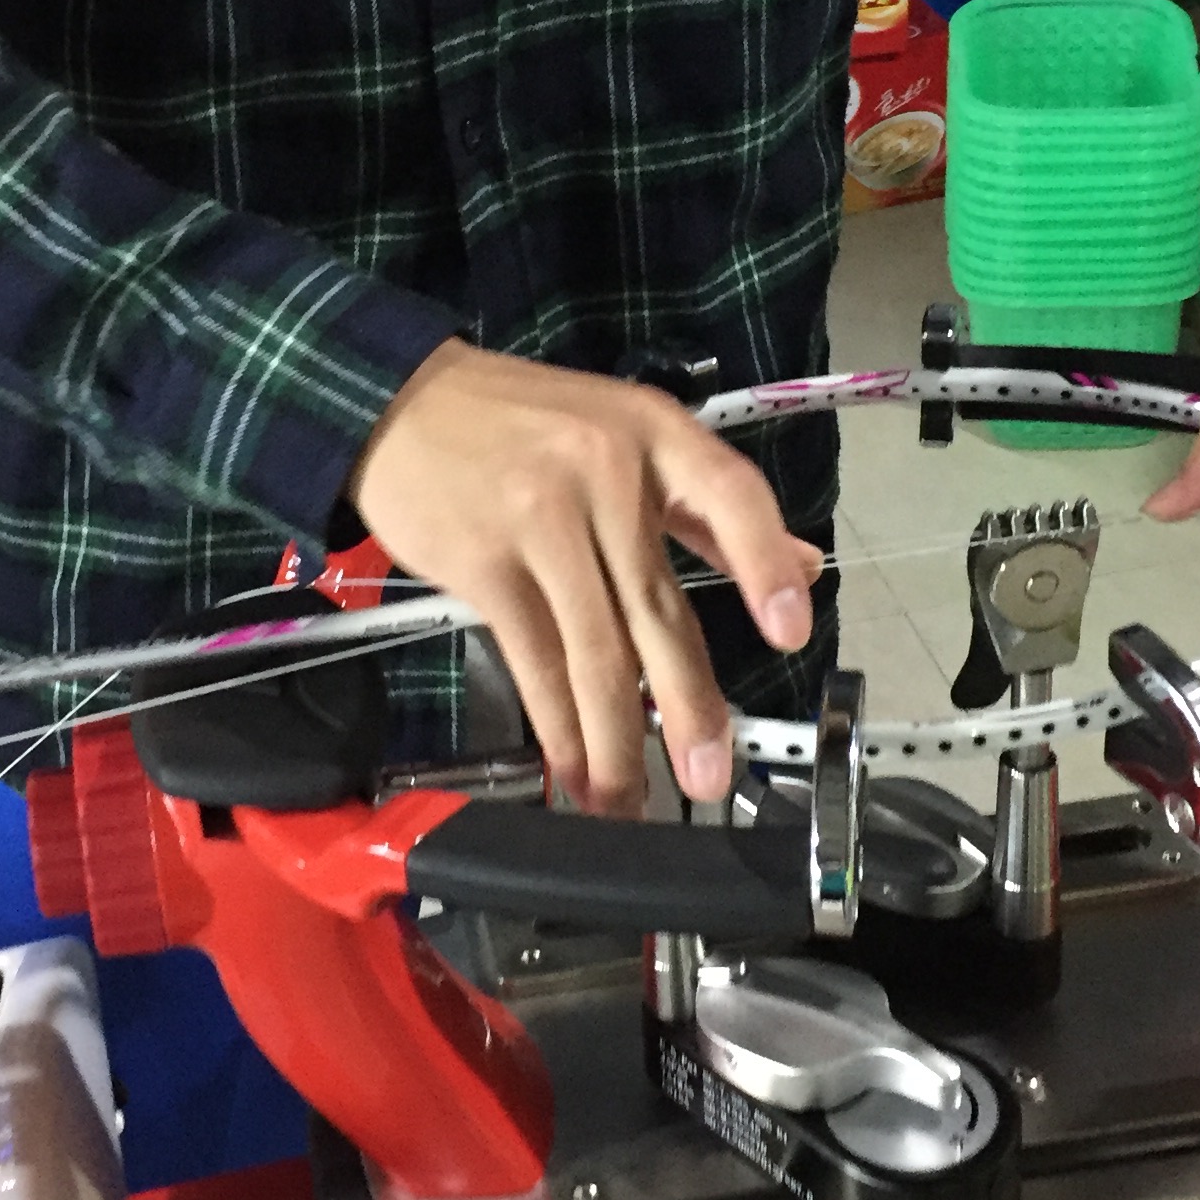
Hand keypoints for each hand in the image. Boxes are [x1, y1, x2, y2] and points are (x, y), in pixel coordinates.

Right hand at [350, 341, 822, 816]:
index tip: (791, 633)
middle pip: (657, 606)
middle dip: (688, 704)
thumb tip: (802, 565)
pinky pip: (533, 658)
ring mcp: (539, 520)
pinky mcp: (483, 563)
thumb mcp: (625, 433)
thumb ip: (708, 507)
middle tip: (707, 773)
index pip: (730, 499)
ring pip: (593, 650)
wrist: (397, 402)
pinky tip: (571, 764)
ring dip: (614, 739)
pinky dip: (556, 723)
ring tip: (629, 796)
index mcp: (653, 434)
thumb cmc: (520, 420)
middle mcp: (603, 473)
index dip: (762, 567)